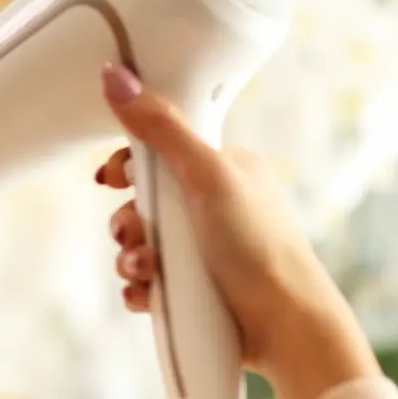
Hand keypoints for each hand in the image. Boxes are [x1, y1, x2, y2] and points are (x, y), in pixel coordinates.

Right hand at [94, 63, 380, 398]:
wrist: (286, 324)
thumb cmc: (258, 244)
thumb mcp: (206, 173)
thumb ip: (159, 127)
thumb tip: (114, 74)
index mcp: (223, 170)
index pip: (161, 151)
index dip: (130, 164)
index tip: (111, 178)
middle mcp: (212, 207)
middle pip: (142, 201)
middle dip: (126, 220)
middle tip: (130, 232)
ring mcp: (202, 251)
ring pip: (140, 244)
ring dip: (129, 257)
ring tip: (144, 269)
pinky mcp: (193, 291)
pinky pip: (146, 282)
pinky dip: (139, 288)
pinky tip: (148, 294)